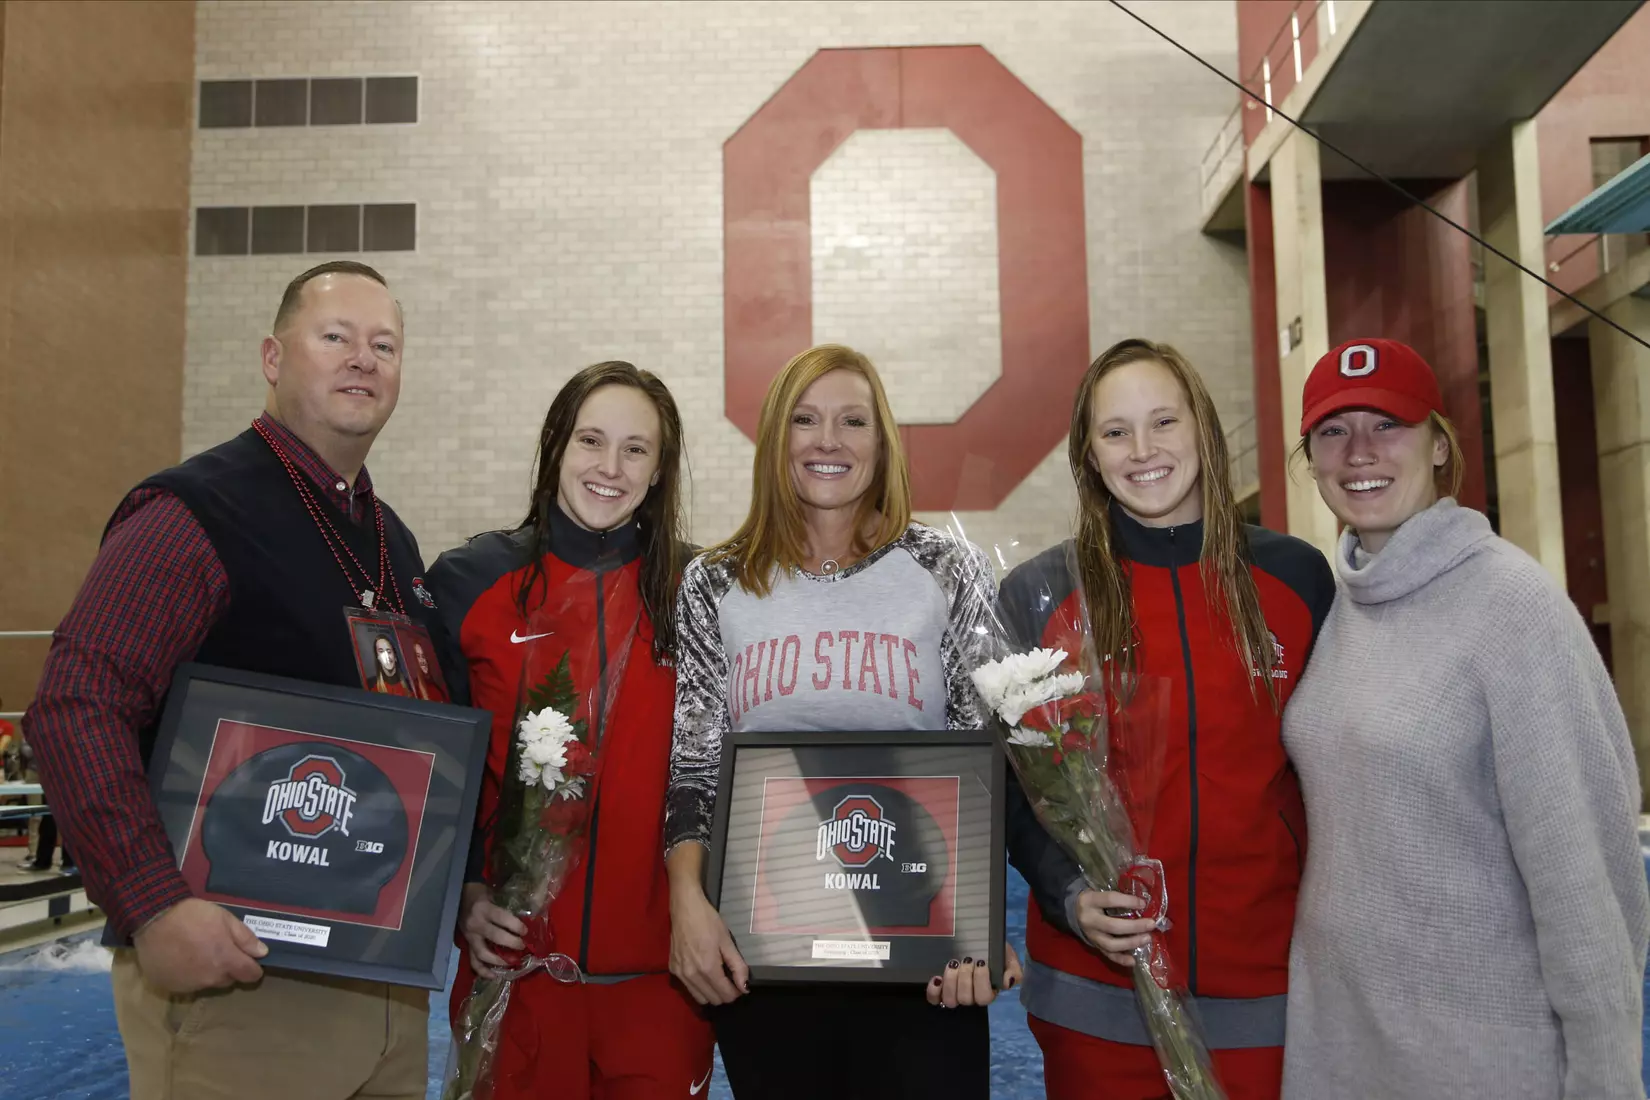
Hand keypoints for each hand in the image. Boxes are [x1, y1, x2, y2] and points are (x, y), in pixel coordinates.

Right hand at [132, 898, 266, 994]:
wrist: (153, 919)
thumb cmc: (193, 915)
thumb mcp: (225, 918)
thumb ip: (245, 938)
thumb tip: (262, 953)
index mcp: (226, 961)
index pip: (250, 976)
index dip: (252, 968)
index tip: (247, 960)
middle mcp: (209, 979)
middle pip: (228, 980)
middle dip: (227, 968)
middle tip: (217, 950)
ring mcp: (187, 985)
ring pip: (206, 983)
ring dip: (206, 973)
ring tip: (196, 953)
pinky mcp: (169, 987)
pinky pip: (185, 985)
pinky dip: (186, 976)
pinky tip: (180, 959)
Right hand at [459, 882, 525, 977]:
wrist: (460, 896)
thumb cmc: (481, 894)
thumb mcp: (494, 895)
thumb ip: (506, 907)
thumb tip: (526, 919)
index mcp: (484, 909)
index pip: (502, 918)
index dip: (515, 926)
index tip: (525, 931)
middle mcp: (476, 924)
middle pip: (495, 937)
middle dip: (512, 943)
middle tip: (523, 947)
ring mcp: (470, 936)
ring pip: (482, 953)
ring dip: (498, 961)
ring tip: (512, 963)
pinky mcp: (467, 945)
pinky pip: (473, 961)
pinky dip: (483, 971)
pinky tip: (494, 976)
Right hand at [668, 883, 747, 1005]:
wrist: (685, 908)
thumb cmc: (708, 921)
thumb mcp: (727, 941)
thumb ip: (738, 966)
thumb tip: (745, 987)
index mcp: (707, 968)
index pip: (725, 995)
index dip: (736, 992)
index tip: (739, 984)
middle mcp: (692, 975)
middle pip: (713, 1000)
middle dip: (724, 994)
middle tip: (730, 980)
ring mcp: (680, 973)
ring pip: (699, 998)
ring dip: (711, 993)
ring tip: (717, 978)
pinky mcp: (673, 969)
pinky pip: (688, 988)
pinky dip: (698, 986)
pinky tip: (703, 972)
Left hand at [926, 942, 1022, 1007]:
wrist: (978, 941)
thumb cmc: (994, 952)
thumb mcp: (1009, 957)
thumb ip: (1013, 971)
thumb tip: (1006, 982)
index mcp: (989, 991)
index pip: (984, 998)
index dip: (981, 982)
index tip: (981, 962)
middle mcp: (971, 997)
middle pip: (965, 999)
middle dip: (965, 978)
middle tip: (967, 960)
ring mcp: (955, 994)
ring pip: (950, 1000)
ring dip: (950, 981)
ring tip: (953, 964)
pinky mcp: (940, 991)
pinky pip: (934, 999)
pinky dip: (933, 991)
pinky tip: (937, 978)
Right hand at [1073, 889, 1155, 967]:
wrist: (1074, 911)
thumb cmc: (1094, 899)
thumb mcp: (1099, 892)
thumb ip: (1117, 897)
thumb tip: (1143, 903)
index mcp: (1090, 901)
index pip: (1110, 899)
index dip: (1128, 901)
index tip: (1143, 903)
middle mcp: (1089, 920)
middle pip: (1112, 926)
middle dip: (1134, 926)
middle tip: (1151, 924)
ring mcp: (1091, 936)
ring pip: (1111, 944)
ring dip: (1131, 943)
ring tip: (1147, 938)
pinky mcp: (1095, 946)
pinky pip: (1108, 955)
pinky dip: (1121, 960)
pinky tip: (1133, 961)